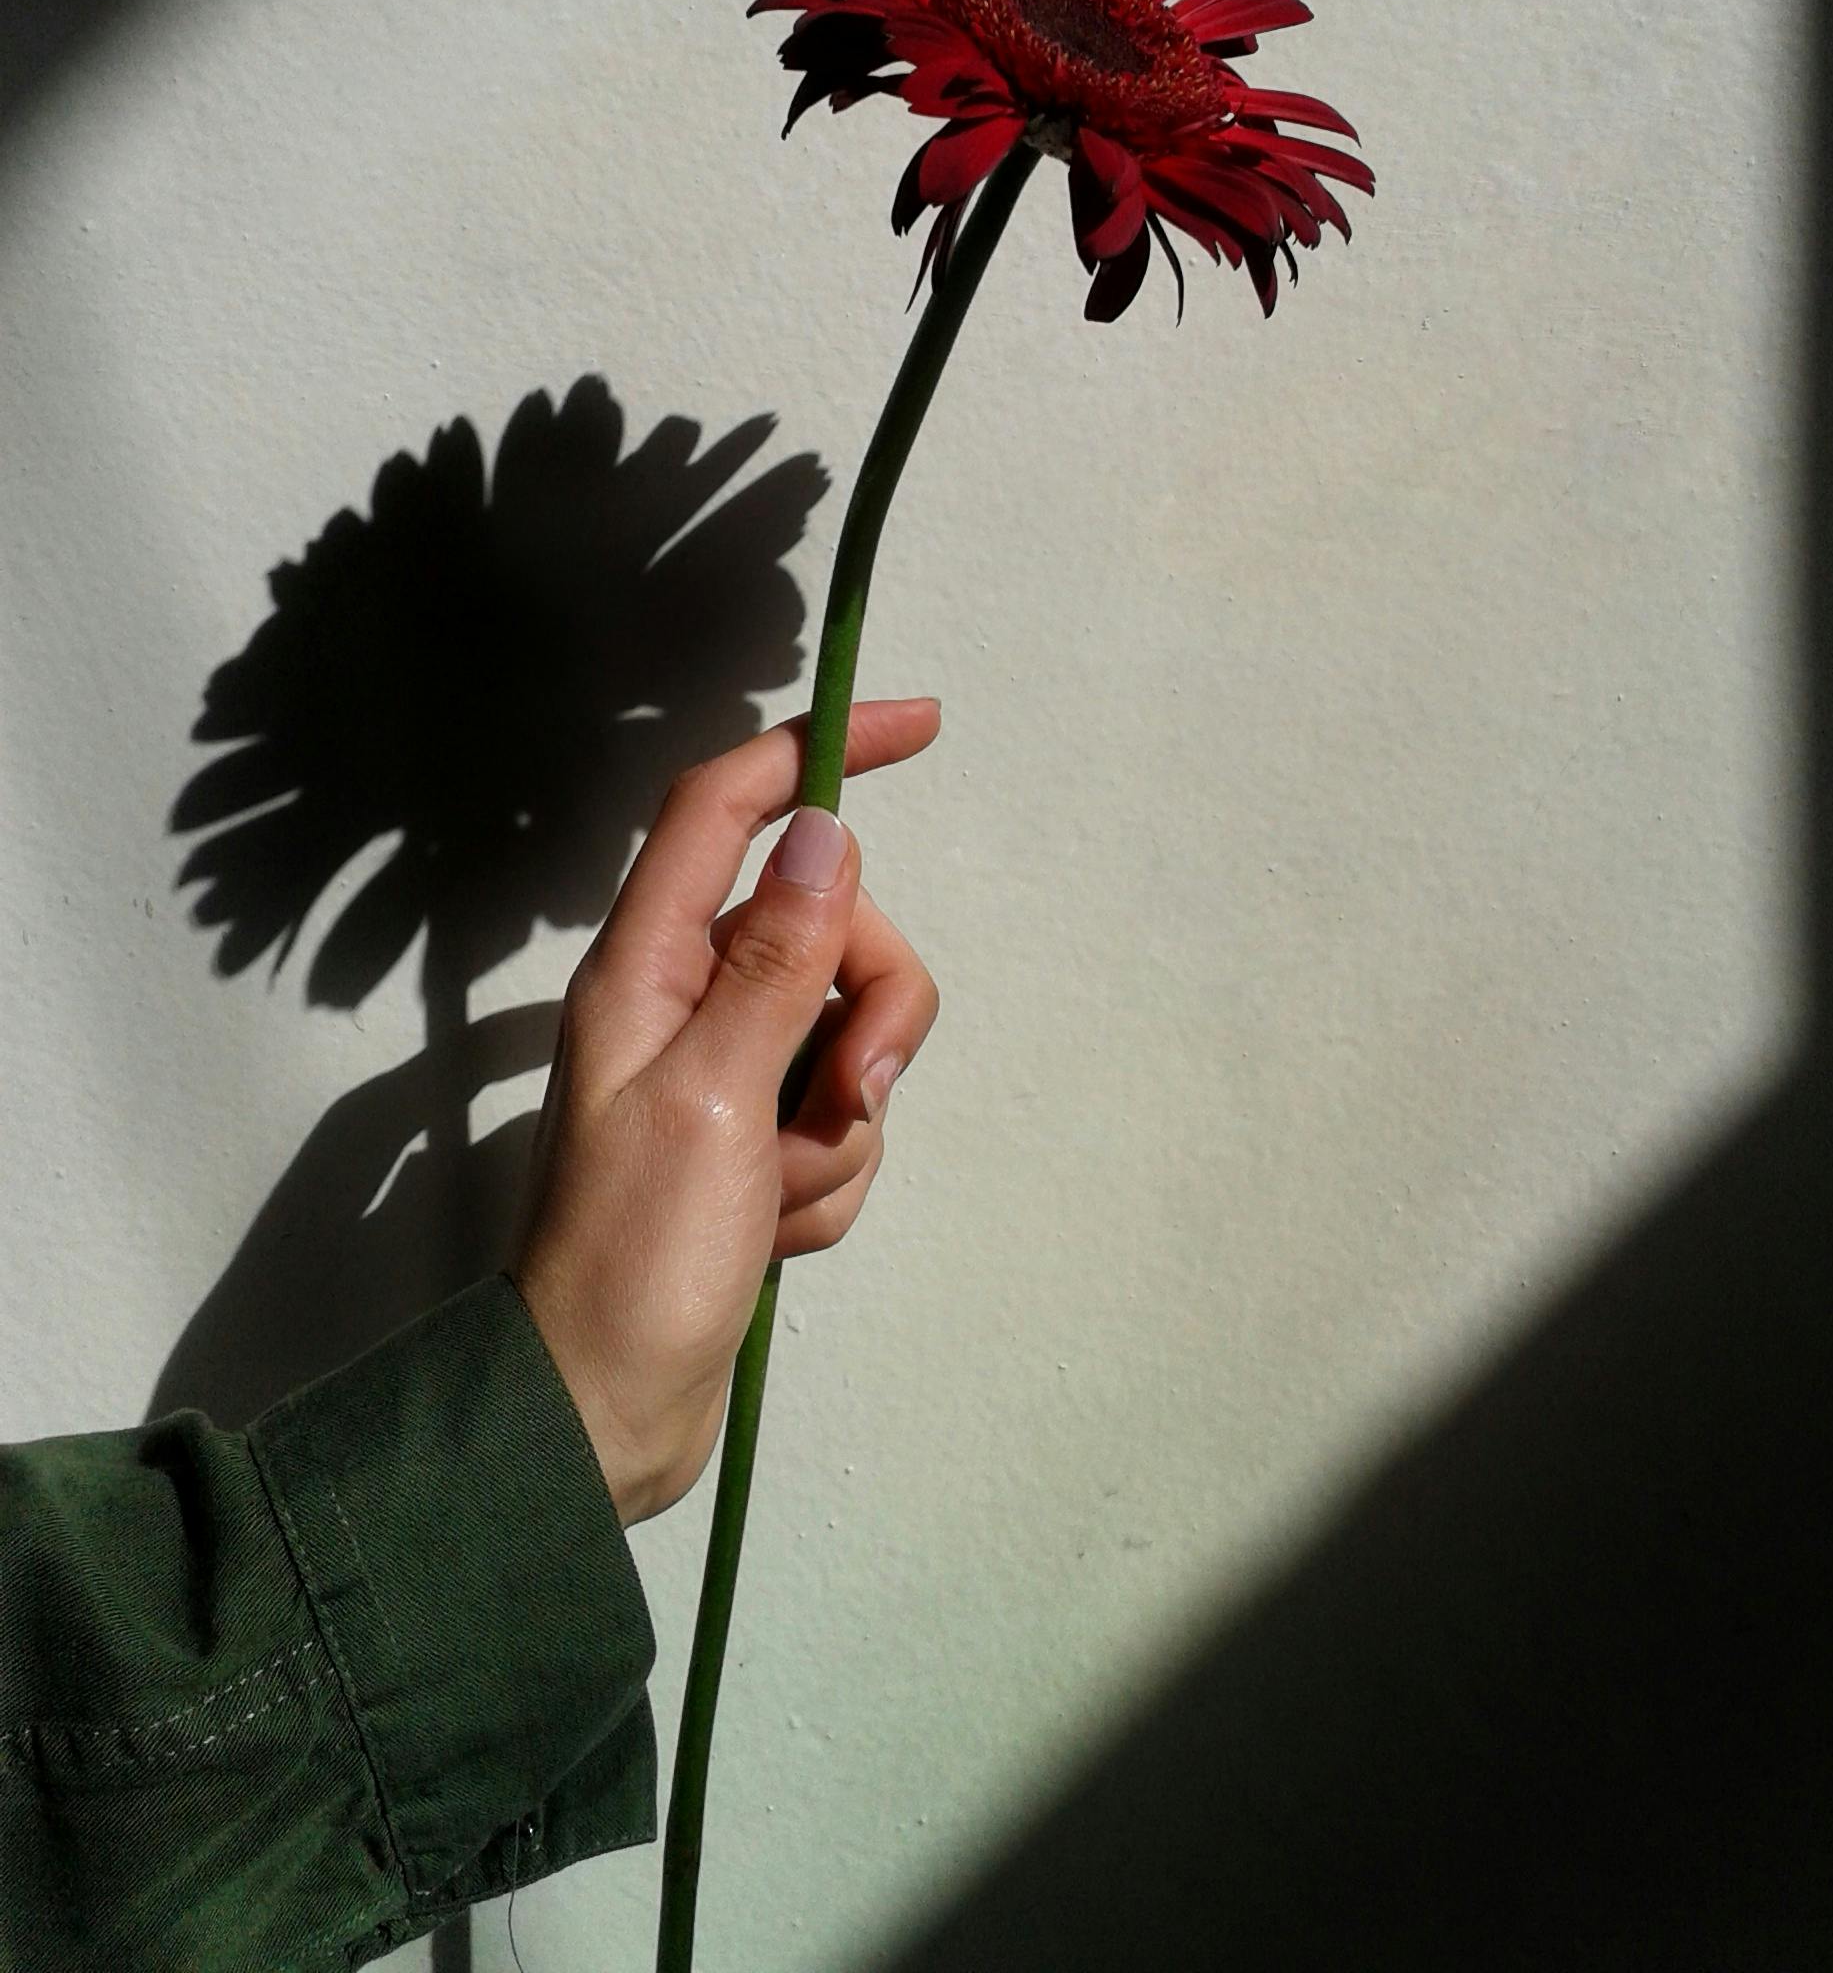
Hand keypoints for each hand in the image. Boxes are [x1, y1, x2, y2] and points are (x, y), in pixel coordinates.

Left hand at [509, 698, 941, 1524]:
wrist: (604, 1415)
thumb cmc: (633, 1257)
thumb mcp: (714, 1098)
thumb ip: (776, 961)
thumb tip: (825, 830)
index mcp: (647, 966)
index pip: (731, 807)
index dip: (818, 750)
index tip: (921, 725)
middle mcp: (685, 1000)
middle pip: (830, 930)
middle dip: (865, 1020)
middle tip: (838, 1104)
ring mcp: (725, 1074)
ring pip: (850, 1035)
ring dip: (841, 1122)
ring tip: (783, 1193)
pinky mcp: (754, 1142)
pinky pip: (841, 1119)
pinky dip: (830, 1177)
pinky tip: (777, 1232)